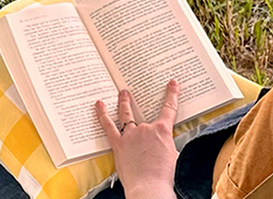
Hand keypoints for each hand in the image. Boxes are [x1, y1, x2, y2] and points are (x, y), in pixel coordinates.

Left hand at [95, 80, 180, 198]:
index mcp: (162, 131)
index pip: (169, 108)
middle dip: (141, 101)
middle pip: (143, 113)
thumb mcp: (173, 157)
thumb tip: (163, 146)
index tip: (172, 84)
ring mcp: (130, 135)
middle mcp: (146, 129)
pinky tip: (98, 106)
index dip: (172, 95)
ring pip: (125, 114)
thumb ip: (167, 146)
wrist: (149, 187)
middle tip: (135, 92)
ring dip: (123, 102)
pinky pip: (108, 126)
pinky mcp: (118, 144)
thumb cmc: (163, 177)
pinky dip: (102, 114)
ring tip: (122, 93)